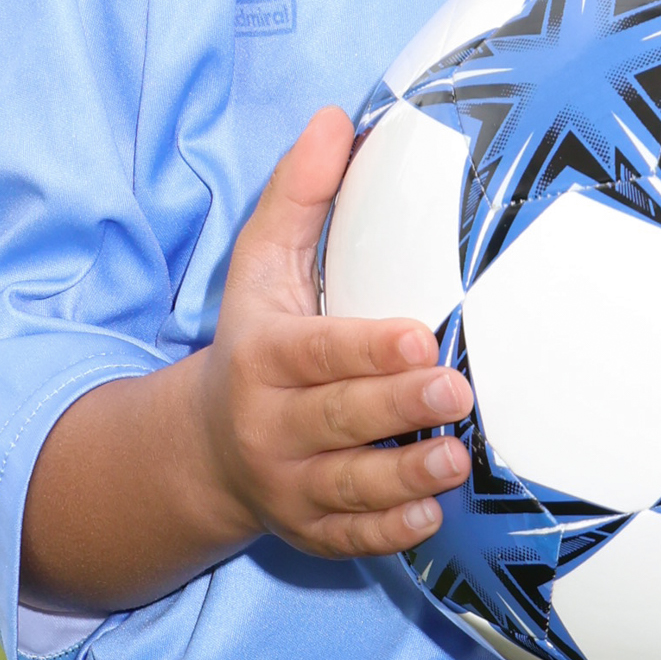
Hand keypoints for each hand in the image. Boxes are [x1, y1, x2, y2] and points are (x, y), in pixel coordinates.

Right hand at [190, 105, 472, 560]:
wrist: (204, 448)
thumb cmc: (256, 338)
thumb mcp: (260, 265)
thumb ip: (299, 195)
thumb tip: (336, 118)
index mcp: (263, 356)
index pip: (317, 352)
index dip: (367, 347)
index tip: (421, 333)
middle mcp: (270, 426)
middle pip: (336, 420)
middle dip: (396, 408)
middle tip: (457, 391)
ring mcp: (289, 486)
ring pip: (348, 488)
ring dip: (403, 479)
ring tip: (455, 459)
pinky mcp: (309, 532)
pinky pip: (349, 542)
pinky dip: (386, 535)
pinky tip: (431, 520)